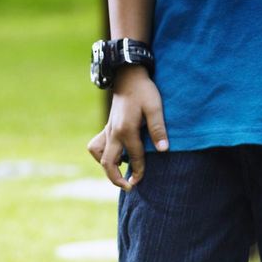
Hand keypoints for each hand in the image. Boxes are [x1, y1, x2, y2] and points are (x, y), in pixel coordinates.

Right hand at [87, 68, 167, 190]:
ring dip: (107, 167)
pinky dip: (103, 156)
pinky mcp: (107, 128)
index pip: (134, 157)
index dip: (139, 171)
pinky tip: (116, 156)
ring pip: (99, 156)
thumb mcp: (155, 107)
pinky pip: (97, 147)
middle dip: (116, 179)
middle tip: (129, 186)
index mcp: (126, 130)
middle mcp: (113, 133)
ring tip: (120, 173)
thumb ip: (158, 129)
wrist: (128, 75)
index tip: (142, 180)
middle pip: (108, 163)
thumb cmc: (144, 91)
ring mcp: (108, 131)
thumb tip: (164, 150)